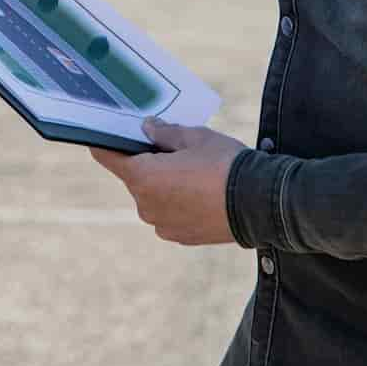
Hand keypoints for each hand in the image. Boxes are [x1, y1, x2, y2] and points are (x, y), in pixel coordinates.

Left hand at [90, 117, 245, 245]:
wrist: (260, 203)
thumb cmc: (225, 164)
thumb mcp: (195, 137)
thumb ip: (164, 132)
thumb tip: (147, 128)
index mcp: (142, 177)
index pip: (109, 157)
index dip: (106, 143)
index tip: (105, 134)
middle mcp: (145, 205)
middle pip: (135, 177)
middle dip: (149, 163)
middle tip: (174, 150)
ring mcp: (162, 224)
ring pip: (153, 197)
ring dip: (164, 185)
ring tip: (194, 173)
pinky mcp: (179, 237)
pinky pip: (169, 214)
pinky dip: (178, 203)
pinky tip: (201, 193)